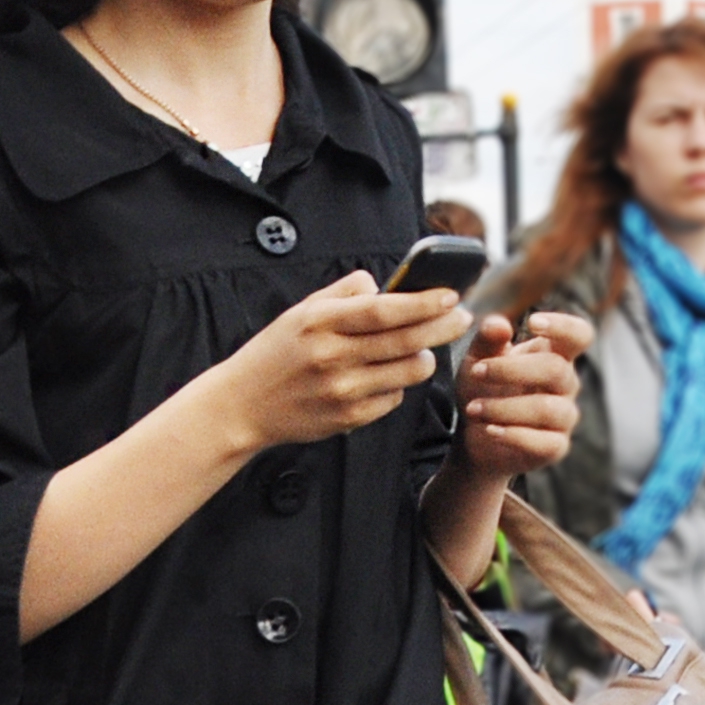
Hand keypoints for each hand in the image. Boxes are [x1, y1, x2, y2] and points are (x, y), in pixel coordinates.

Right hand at [216, 270, 471, 451]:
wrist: (242, 405)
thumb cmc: (276, 353)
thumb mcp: (301, 311)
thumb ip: (344, 293)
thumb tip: (385, 285)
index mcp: (321, 323)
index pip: (386, 310)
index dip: (425, 302)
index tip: (451, 295)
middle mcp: (333, 357)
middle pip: (406, 341)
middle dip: (443, 327)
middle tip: (462, 317)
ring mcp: (342, 391)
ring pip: (409, 372)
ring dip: (425, 357)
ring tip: (422, 349)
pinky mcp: (348, 419)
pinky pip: (393, 398)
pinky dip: (398, 384)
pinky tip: (385, 376)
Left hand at [455, 310, 592, 479]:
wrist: (473, 435)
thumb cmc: (483, 388)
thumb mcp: (477, 359)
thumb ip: (487, 339)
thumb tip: (499, 324)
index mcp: (554, 354)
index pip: (579, 334)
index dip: (564, 326)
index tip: (532, 322)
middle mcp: (565, 384)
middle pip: (556, 369)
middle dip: (511, 370)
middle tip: (476, 372)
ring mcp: (564, 417)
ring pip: (549, 409)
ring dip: (505, 407)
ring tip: (473, 408)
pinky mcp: (555, 447)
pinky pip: (546, 443)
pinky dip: (514, 436)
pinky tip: (489, 430)